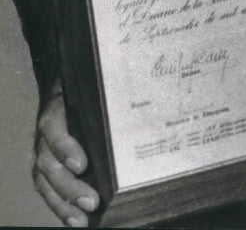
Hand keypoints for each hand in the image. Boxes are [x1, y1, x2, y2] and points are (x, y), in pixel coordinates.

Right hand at [33, 82, 99, 226]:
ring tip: (82, 219)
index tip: (81, 165)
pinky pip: (47, 191)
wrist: (66, 92)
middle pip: (49, 162)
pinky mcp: (45, 170)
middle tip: (91, 201)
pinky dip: (61, 207)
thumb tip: (138, 118)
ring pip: (45, 181)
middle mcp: (45, 135)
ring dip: (64, 203)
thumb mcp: (93, 93)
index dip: (65, 147)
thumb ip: (106, 105)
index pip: (54, 127)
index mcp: (57, 110)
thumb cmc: (87, 96)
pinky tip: (75, 221)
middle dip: (70, 186)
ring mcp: (43, 153)